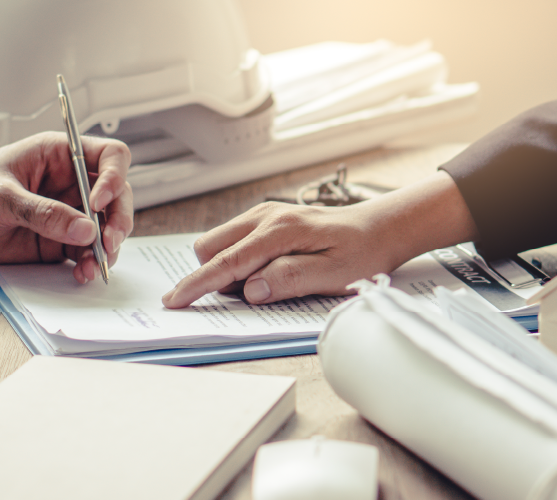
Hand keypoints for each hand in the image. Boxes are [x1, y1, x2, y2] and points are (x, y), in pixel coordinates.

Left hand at [0, 131, 132, 282]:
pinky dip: (91, 263)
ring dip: (108, 246)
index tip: (100, 202)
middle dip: (118, 218)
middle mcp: (68, 183)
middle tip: (109, 240)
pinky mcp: (58, 241)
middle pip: (116, 195)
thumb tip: (85, 229)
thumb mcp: (1, 197)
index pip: (108, 156)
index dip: (114, 177)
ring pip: (105, 227)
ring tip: (96, 263)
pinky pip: (86, 251)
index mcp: (57, 155)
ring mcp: (66, 213)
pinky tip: (83, 272)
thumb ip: (44, 213)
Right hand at [161, 171, 478, 307]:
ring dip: (227, 267)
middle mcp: (266, 216)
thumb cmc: (362, 253)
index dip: (198, 284)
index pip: (227, 262)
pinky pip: (235, 239)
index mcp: (280, 230)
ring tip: (266, 282)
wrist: (381, 227)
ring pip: (219, 241)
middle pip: (211, 247)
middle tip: (251, 295)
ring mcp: (265, 213)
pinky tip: (267, 270)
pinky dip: (238, 258)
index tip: (174, 301)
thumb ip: (289, 279)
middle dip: (213, 275)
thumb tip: (250, 289)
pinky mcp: (267, 218)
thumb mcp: (333, 275)